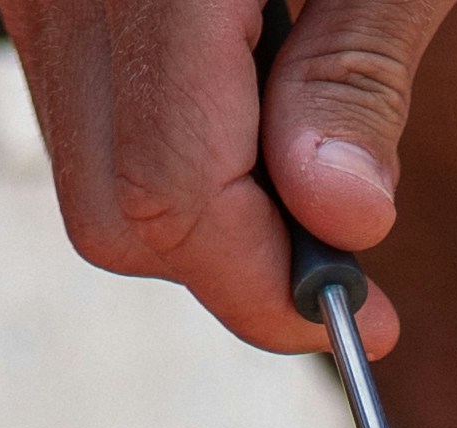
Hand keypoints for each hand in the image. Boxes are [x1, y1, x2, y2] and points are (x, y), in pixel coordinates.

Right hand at [0, 0, 456, 352]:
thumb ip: (356, 76)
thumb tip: (343, 223)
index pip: (172, 192)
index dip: (270, 286)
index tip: (368, 322)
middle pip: (116, 212)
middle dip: (237, 265)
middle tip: (344, 263)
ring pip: (94, 180)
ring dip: (208, 212)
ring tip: (309, 161)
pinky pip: (89, 116)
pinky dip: (175, 149)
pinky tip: (251, 113)